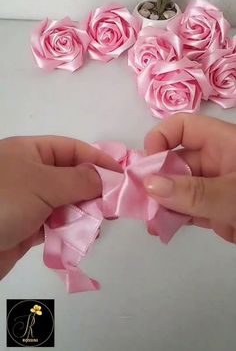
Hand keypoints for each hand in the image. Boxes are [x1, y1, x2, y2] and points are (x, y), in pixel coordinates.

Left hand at [0, 136, 120, 278]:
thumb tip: (108, 178)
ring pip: (67, 203)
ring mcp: (29, 201)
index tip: (122, 176)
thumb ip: (80, 179)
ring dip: (84, 213)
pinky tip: (81, 237)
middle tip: (113, 207)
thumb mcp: (43, 183)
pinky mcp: (28, 227)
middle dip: (94, 190)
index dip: (98, 160)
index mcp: (30, 152)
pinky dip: (70, 230)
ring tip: (96, 225)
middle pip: (73, 177)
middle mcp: (31, 173)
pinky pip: (57, 224)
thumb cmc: (3, 201)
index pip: (73, 150)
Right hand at [144, 113, 235, 242]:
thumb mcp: (235, 195)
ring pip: (179, 188)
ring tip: (148, 221)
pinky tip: (161, 228)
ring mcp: (216, 187)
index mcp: (223, 143)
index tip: (147, 165)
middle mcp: (217, 161)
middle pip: (176, 161)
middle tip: (138, 200)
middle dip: (155, 179)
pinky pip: (189, 209)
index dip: (160, 139)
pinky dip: (174, 218)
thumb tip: (149, 184)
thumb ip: (194, 192)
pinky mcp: (218, 210)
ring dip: (161, 203)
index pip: (183, 127)